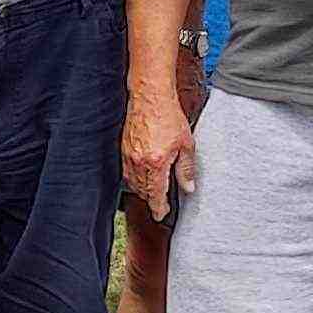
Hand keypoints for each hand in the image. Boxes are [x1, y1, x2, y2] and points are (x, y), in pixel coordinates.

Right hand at [121, 87, 193, 222]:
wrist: (150, 97)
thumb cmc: (168, 116)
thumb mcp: (186, 144)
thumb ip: (186, 169)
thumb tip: (188, 188)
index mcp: (156, 164)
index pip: (156, 195)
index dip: (159, 208)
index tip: (161, 215)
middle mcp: (139, 162)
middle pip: (143, 191)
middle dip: (151, 199)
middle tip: (160, 203)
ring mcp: (128, 156)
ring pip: (133, 183)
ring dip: (142, 189)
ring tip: (152, 191)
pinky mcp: (123, 148)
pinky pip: (127, 171)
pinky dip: (134, 177)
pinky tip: (143, 175)